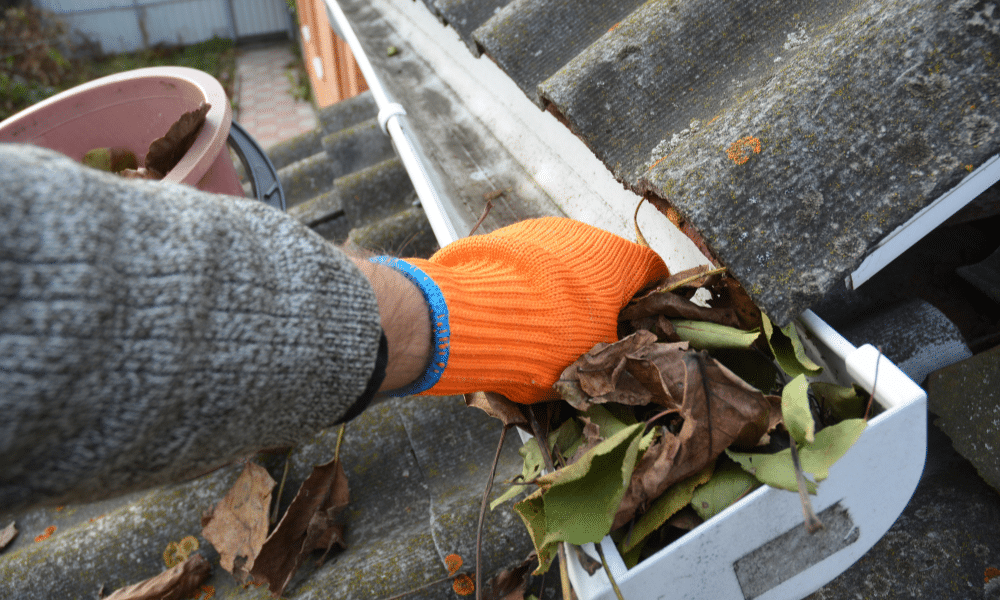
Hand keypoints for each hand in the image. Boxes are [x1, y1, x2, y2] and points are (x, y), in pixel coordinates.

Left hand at [383, 217, 667, 402]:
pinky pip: (528, 262)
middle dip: (601, 298)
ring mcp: (542, 230)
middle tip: (588, 335)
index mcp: (620, 261)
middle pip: (605, 267)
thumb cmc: (547, 341)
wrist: (469, 316)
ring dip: (562, 290)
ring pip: (564, 262)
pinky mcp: (504, 236)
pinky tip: (512, 313)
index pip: (654, 272)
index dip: (652, 300)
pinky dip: (528, 284)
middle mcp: (585, 234)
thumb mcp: (592, 361)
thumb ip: (615, 353)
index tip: (641, 324)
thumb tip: (621, 360)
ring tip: (542, 328)